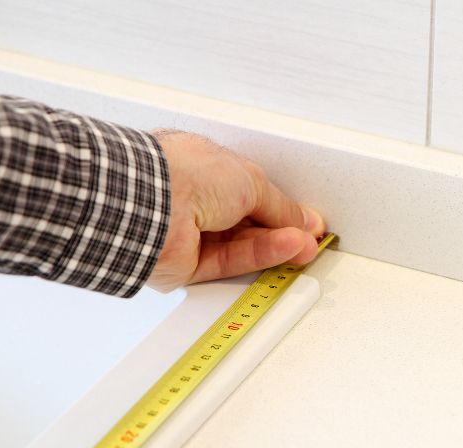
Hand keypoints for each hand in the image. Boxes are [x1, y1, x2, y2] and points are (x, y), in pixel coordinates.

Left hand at [147, 131, 324, 291]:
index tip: (306, 219)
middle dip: (283, 230)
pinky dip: (258, 257)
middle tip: (310, 238)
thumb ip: (280, 205)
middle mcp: (193, 200)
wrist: (151, 202)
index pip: (249, 192)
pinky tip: (284, 250)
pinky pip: (228, 263)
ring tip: (304, 246)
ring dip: (276, 245)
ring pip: (241, 245)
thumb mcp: (251, 180)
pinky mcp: (185, 264)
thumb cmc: (184, 173)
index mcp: (204, 169)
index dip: (281, 206)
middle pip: (248, 222)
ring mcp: (188, 233)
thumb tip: (303, 220)